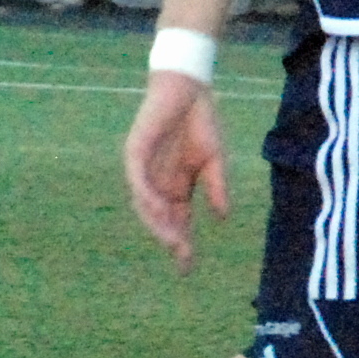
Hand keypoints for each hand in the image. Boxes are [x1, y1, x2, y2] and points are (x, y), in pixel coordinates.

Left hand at [123, 69, 230, 266]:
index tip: (188, 267)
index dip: (182, 244)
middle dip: (171, 238)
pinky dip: (147, 195)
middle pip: (161, 219)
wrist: (189, 90)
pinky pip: (137, 179)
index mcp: (176, 188)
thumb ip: (217, 187)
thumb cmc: (200, 122)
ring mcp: (144, 169)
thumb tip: (223, 217)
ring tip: (172, 240)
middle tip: (182, 256)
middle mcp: (157, 183)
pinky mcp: (135, 152)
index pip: (177, 223)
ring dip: (157, 222)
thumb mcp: (215, 160)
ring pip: (145, 204)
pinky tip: (159, 207)